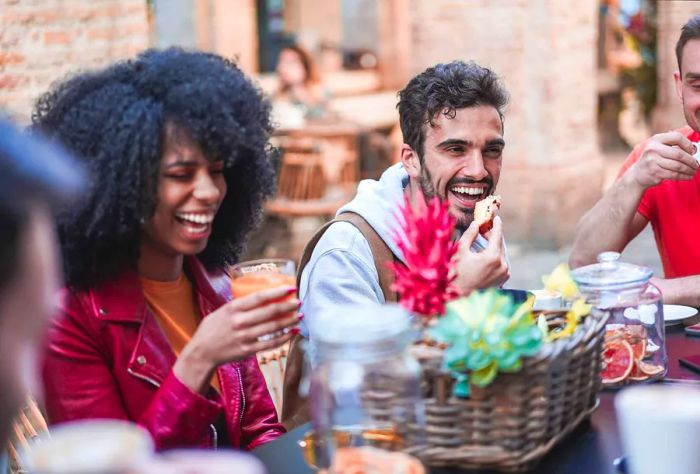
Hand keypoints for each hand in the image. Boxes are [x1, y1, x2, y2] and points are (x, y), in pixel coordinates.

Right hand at [174, 285, 299, 392]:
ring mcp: (245, 337)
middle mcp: (240, 322)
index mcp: (233, 308)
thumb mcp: (222, 311)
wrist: (201, 353)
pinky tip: (293, 332)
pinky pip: (271, 343)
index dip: (277, 292)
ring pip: (273, 327)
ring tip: (299, 316)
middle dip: (288, 305)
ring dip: (289, 321)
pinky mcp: (248, 350)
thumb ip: (239, 305)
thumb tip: (261, 297)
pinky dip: (284, 338)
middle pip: (270, 311)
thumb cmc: (212, 329)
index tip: (291, 288)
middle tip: (299, 302)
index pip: (259, 297)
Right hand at [453, 216, 509, 295]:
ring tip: (483, 240)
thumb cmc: (456, 274)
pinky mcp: (502, 280)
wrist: (458, 298)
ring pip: (501, 254)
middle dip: (493, 235)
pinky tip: (485, 253)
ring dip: (493, 246)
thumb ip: (470, 235)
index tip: (496, 217)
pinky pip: (501, 263)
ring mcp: (504, 274)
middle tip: (485, 228)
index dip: (496, 225)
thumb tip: (476, 224)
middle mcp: (502, 265)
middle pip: (500, 245)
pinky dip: (495, 256)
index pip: (497, 236)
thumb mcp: (460, 252)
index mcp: (492, 257)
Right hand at [627, 131, 697, 188]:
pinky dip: (684, 176)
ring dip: (689, 170)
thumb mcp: (659, 149)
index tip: (693, 152)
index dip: (688, 144)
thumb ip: (674, 147)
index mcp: (656, 139)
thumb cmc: (653, 160)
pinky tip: (688, 176)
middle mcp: (653, 149)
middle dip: (691, 160)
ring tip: (694, 171)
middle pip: (679, 154)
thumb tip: (695, 149)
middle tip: (696, 164)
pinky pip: (674, 174)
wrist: (637, 175)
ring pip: (678, 166)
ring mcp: (652, 161)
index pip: (677, 137)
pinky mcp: (654, 172)